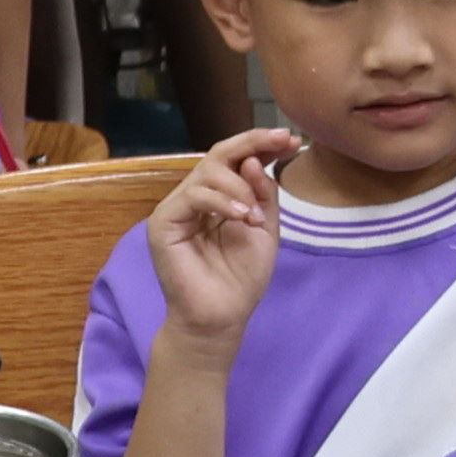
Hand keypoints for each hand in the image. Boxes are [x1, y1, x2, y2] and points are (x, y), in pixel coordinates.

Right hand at [144, 129, 293, 343]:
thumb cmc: (241, 278)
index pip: (236, 160)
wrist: (221, 317)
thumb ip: (263, 194)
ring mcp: (177, 207)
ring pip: (208, 172)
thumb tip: (253, 160)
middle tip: (281, 142)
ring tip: (255, 218)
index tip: (292, 139)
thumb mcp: (266, 229)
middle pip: (219, 154)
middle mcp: (196, 197)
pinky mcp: (163, 222)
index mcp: (220, 197)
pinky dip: (222, 201)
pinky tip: (242, 217)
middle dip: (253, 144)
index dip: (261, 144)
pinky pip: (194, 195)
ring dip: (240, 188)